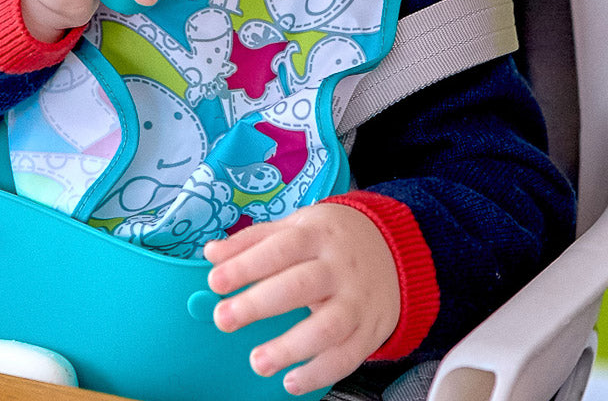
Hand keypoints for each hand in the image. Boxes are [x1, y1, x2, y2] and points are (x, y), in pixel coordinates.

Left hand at [204, 204, 399, 395]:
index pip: (279, 248)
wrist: (395, 249)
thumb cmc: (332, 238)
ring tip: (258, 362)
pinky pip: (347, 357)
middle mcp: (339, 267)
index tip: (215, 281)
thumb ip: (254, 240)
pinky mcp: (370, 330)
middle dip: (259, 304)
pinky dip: (319, 373)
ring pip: (327, 327)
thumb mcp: (297, 225)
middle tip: (224, 319)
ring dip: (290, 347)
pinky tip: (291, 381)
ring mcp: (357, 300)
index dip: (246, 264)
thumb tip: (212, 253)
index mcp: (317, 234)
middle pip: (300, 286)